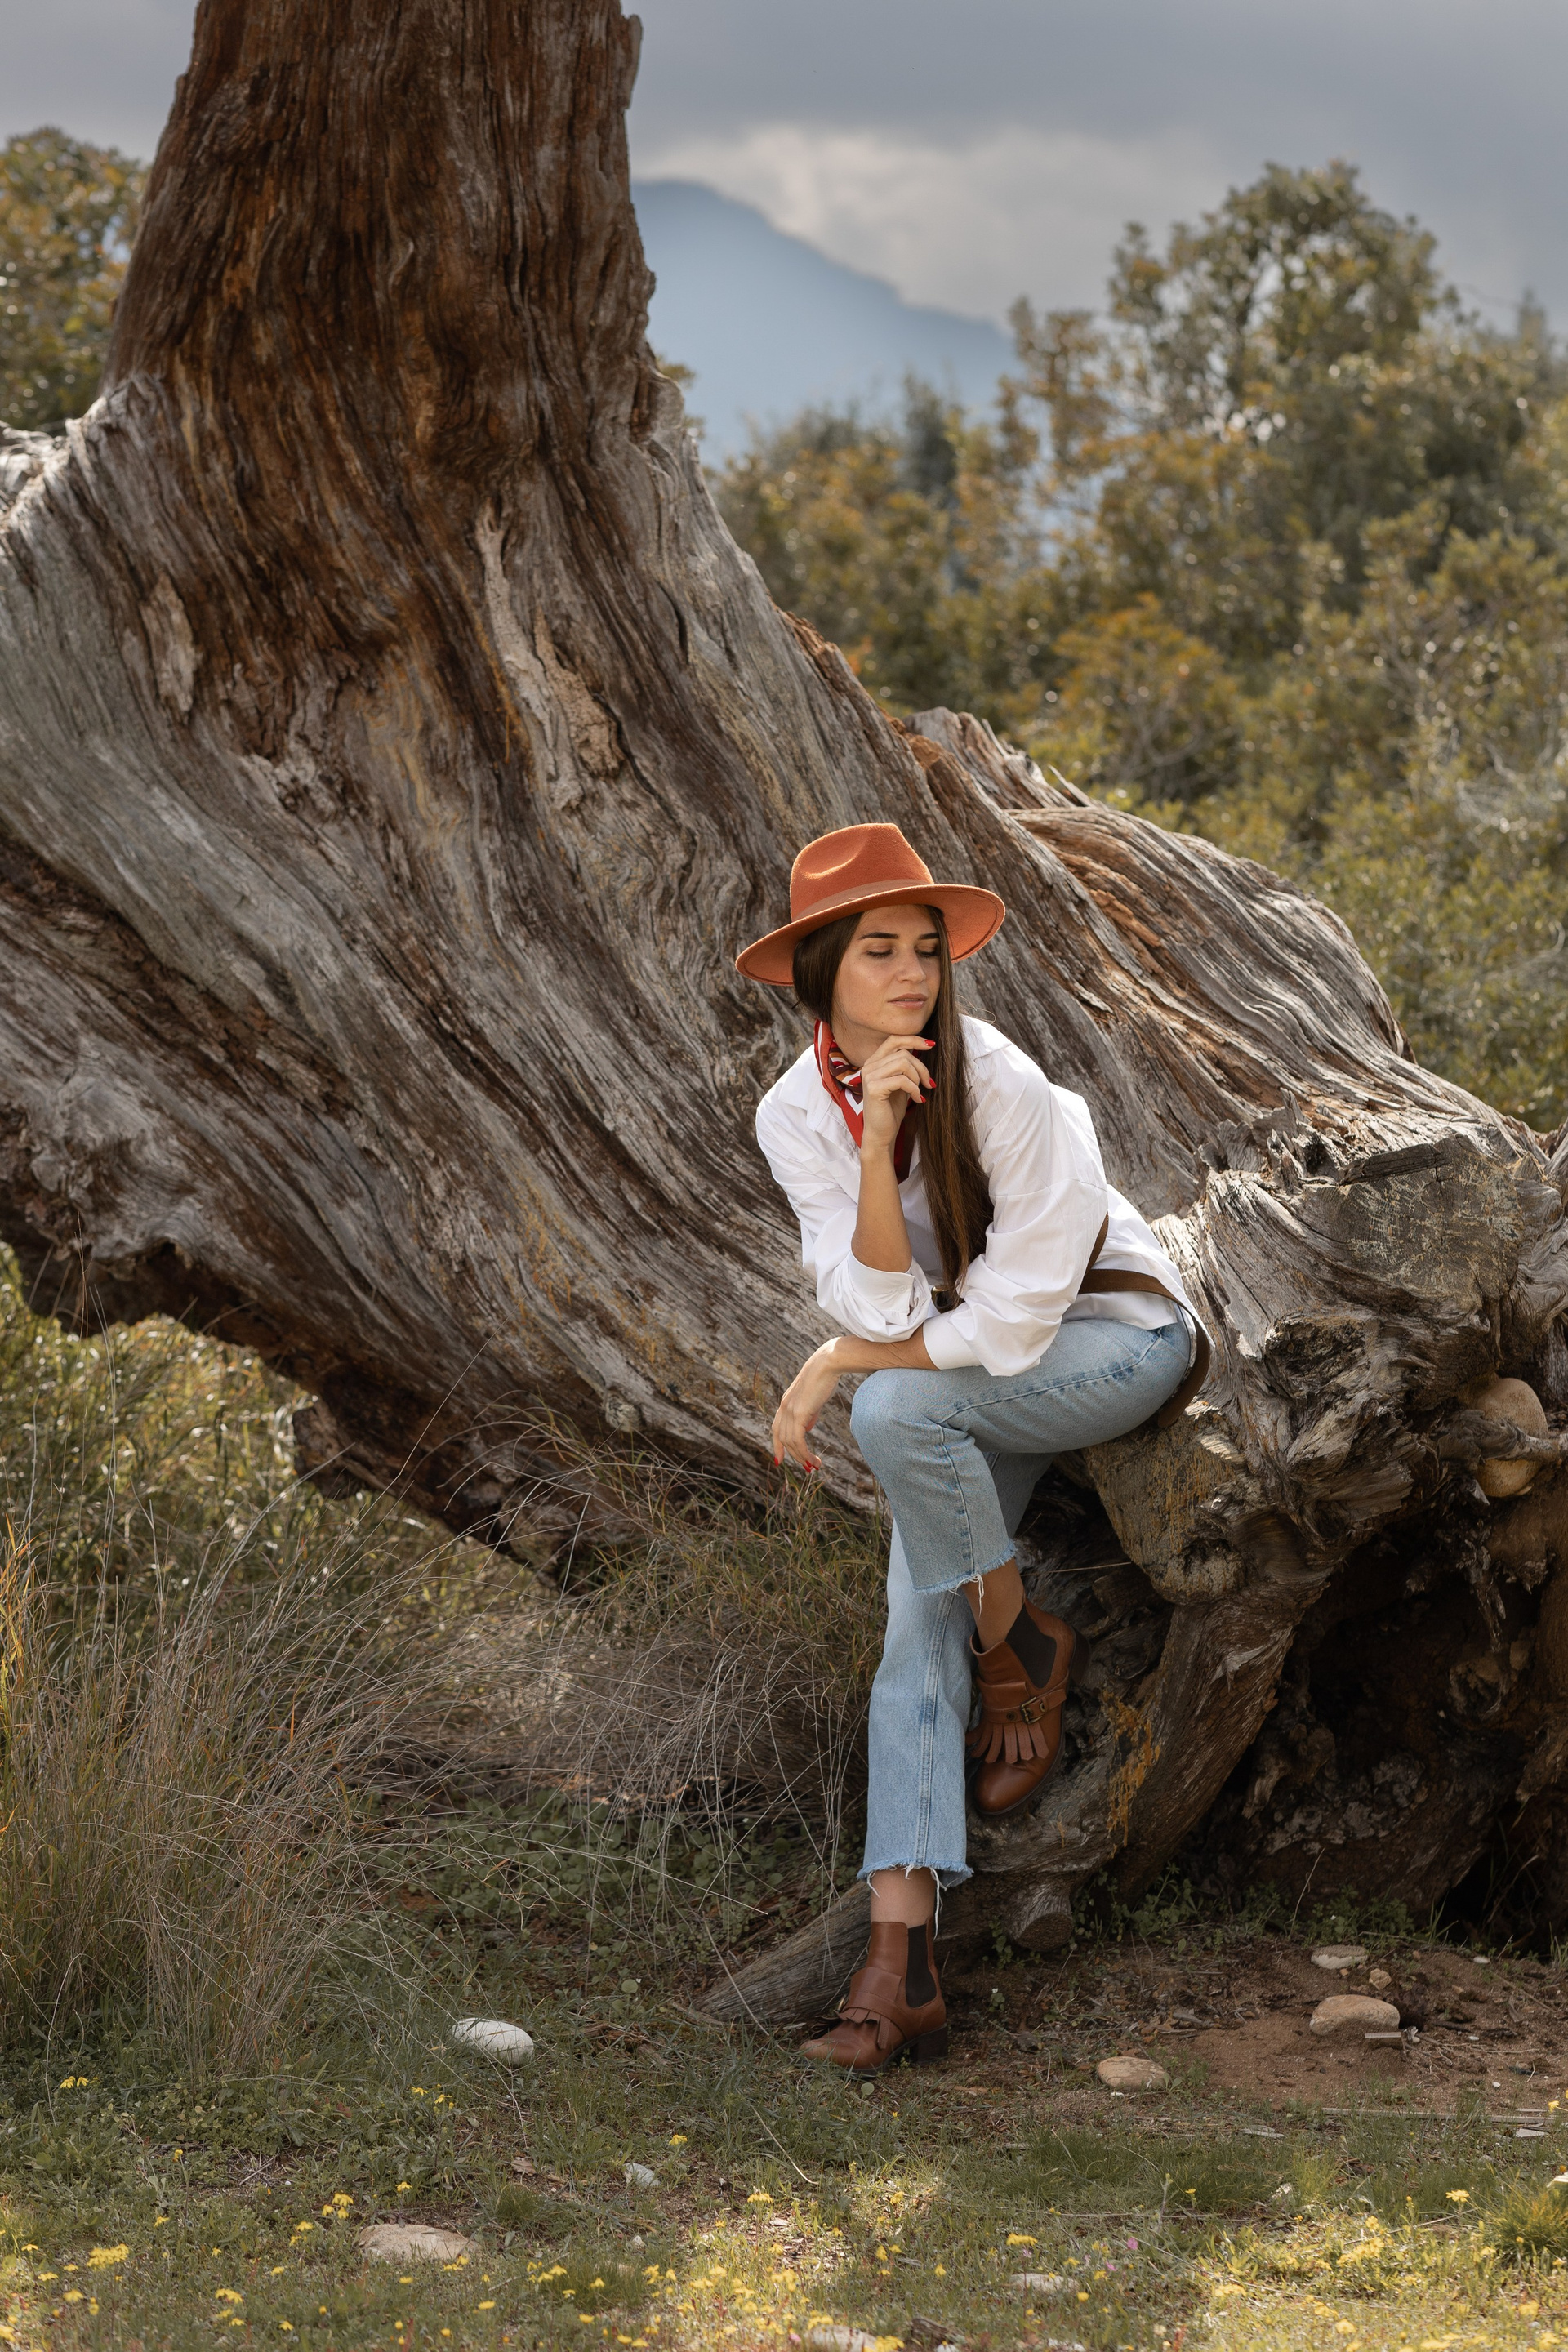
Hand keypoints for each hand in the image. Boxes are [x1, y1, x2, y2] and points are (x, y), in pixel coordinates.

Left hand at [771, 1340, 845, 1471]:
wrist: (829, 1363)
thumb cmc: (825, 1378)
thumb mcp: (814, 1399)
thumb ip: (809, 1414)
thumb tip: (807, 1428)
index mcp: (786, 1403)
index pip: (777, 1428)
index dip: (778, 1445)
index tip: (780, 1459)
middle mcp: (784, 1407)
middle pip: (782, 1439)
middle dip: (794, 1456)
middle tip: (808, 1468)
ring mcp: (789, 1410)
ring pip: (790, 1442)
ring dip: (802, 1457)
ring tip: (815, 1466)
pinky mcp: (798, 1413)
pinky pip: (797, 1440)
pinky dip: (804, 1453)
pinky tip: (813, 1459)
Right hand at [856, 1032, 933, 1153]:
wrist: (881, 1134)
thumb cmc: (891, 1109)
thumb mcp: (901, 1082)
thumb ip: (905, 1066)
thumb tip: (923, 1046)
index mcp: (874, 1062)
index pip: (894, 1040)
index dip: (913, 1039)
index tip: (931, 1045)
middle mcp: (869, 1066)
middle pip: (903, 1053)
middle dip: (922, 1067)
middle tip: (929, 1083)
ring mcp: (869, 1076)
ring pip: (903, 1063)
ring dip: (918, 1078)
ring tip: (920, 1091)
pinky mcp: (874, 1088)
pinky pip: (902, 1080)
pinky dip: (914, 1089)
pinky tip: (917, 1100)